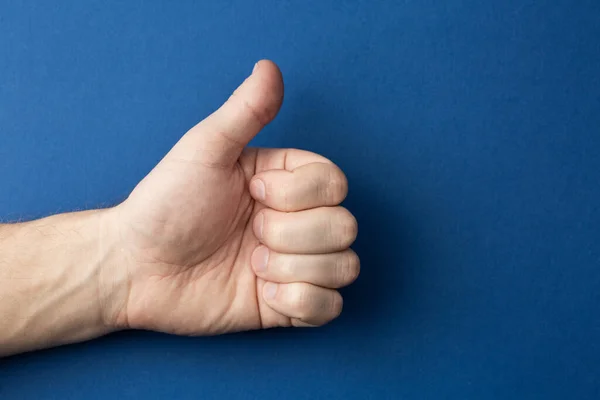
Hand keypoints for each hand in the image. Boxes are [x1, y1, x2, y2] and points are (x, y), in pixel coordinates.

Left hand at [107, 60, 358, 334]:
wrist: (136, 267)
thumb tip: (269, 67)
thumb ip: (245, 111)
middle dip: (292, 234)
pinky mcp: (287, 306)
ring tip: (251, 267)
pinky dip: (300, 303)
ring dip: (294, 268)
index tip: (251, 194)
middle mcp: (298, 221)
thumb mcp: (205, 149)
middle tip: (248, 232)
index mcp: (286, 183)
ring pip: (345, 266)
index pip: (336, 183)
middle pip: (345, 226)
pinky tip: (263, 294)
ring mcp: (295, 264)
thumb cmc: (165, 204)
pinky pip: (330, 308)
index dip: (298, 193)